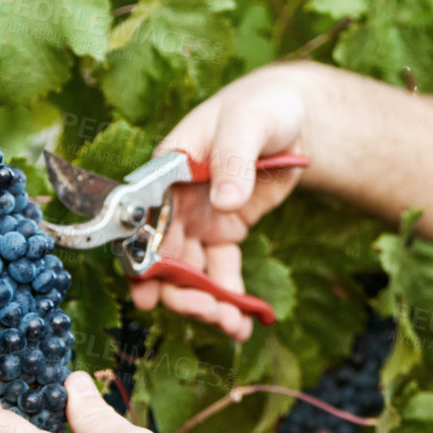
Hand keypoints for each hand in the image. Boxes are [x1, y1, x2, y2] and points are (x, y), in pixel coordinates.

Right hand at [129, 67, 309, 340]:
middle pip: (163, 257)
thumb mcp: (247, 124)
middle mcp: (175, 202)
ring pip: (191, 272)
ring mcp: (200, 219)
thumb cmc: (261, 107)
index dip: (139, 260)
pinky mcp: (227, 230)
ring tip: (229, 325)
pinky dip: (229, 298)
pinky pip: (222, 272)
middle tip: (205, 313)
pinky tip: (241, 324)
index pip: (141, 222)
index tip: (148, 294)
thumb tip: (225, 202)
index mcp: (166, 173)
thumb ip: (233, 160)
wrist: (293, 115)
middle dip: (178, 292)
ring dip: (204, 303)